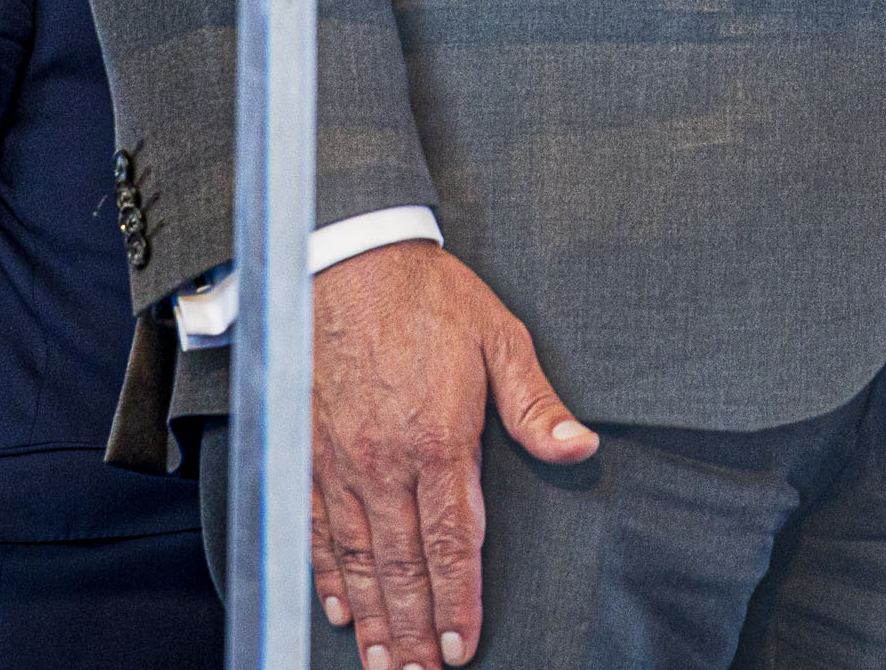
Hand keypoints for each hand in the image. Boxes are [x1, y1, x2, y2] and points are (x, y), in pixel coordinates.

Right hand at [306, 240, 595, 669]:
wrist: (347, 257)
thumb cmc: (428, 295)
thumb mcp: (501, 338)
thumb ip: (536, 405)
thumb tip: (580, 448)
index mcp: (440, 439)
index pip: (453, 542)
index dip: (459, 601)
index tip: (464, 647)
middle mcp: (385, 461)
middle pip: (401, 566)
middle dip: (414, 630)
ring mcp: (339, 460)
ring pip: (356, 558)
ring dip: (372, 617)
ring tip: (382, 662)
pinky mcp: (306, 450)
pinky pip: (314, 528)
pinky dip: (325, 574)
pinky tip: (338, 606)